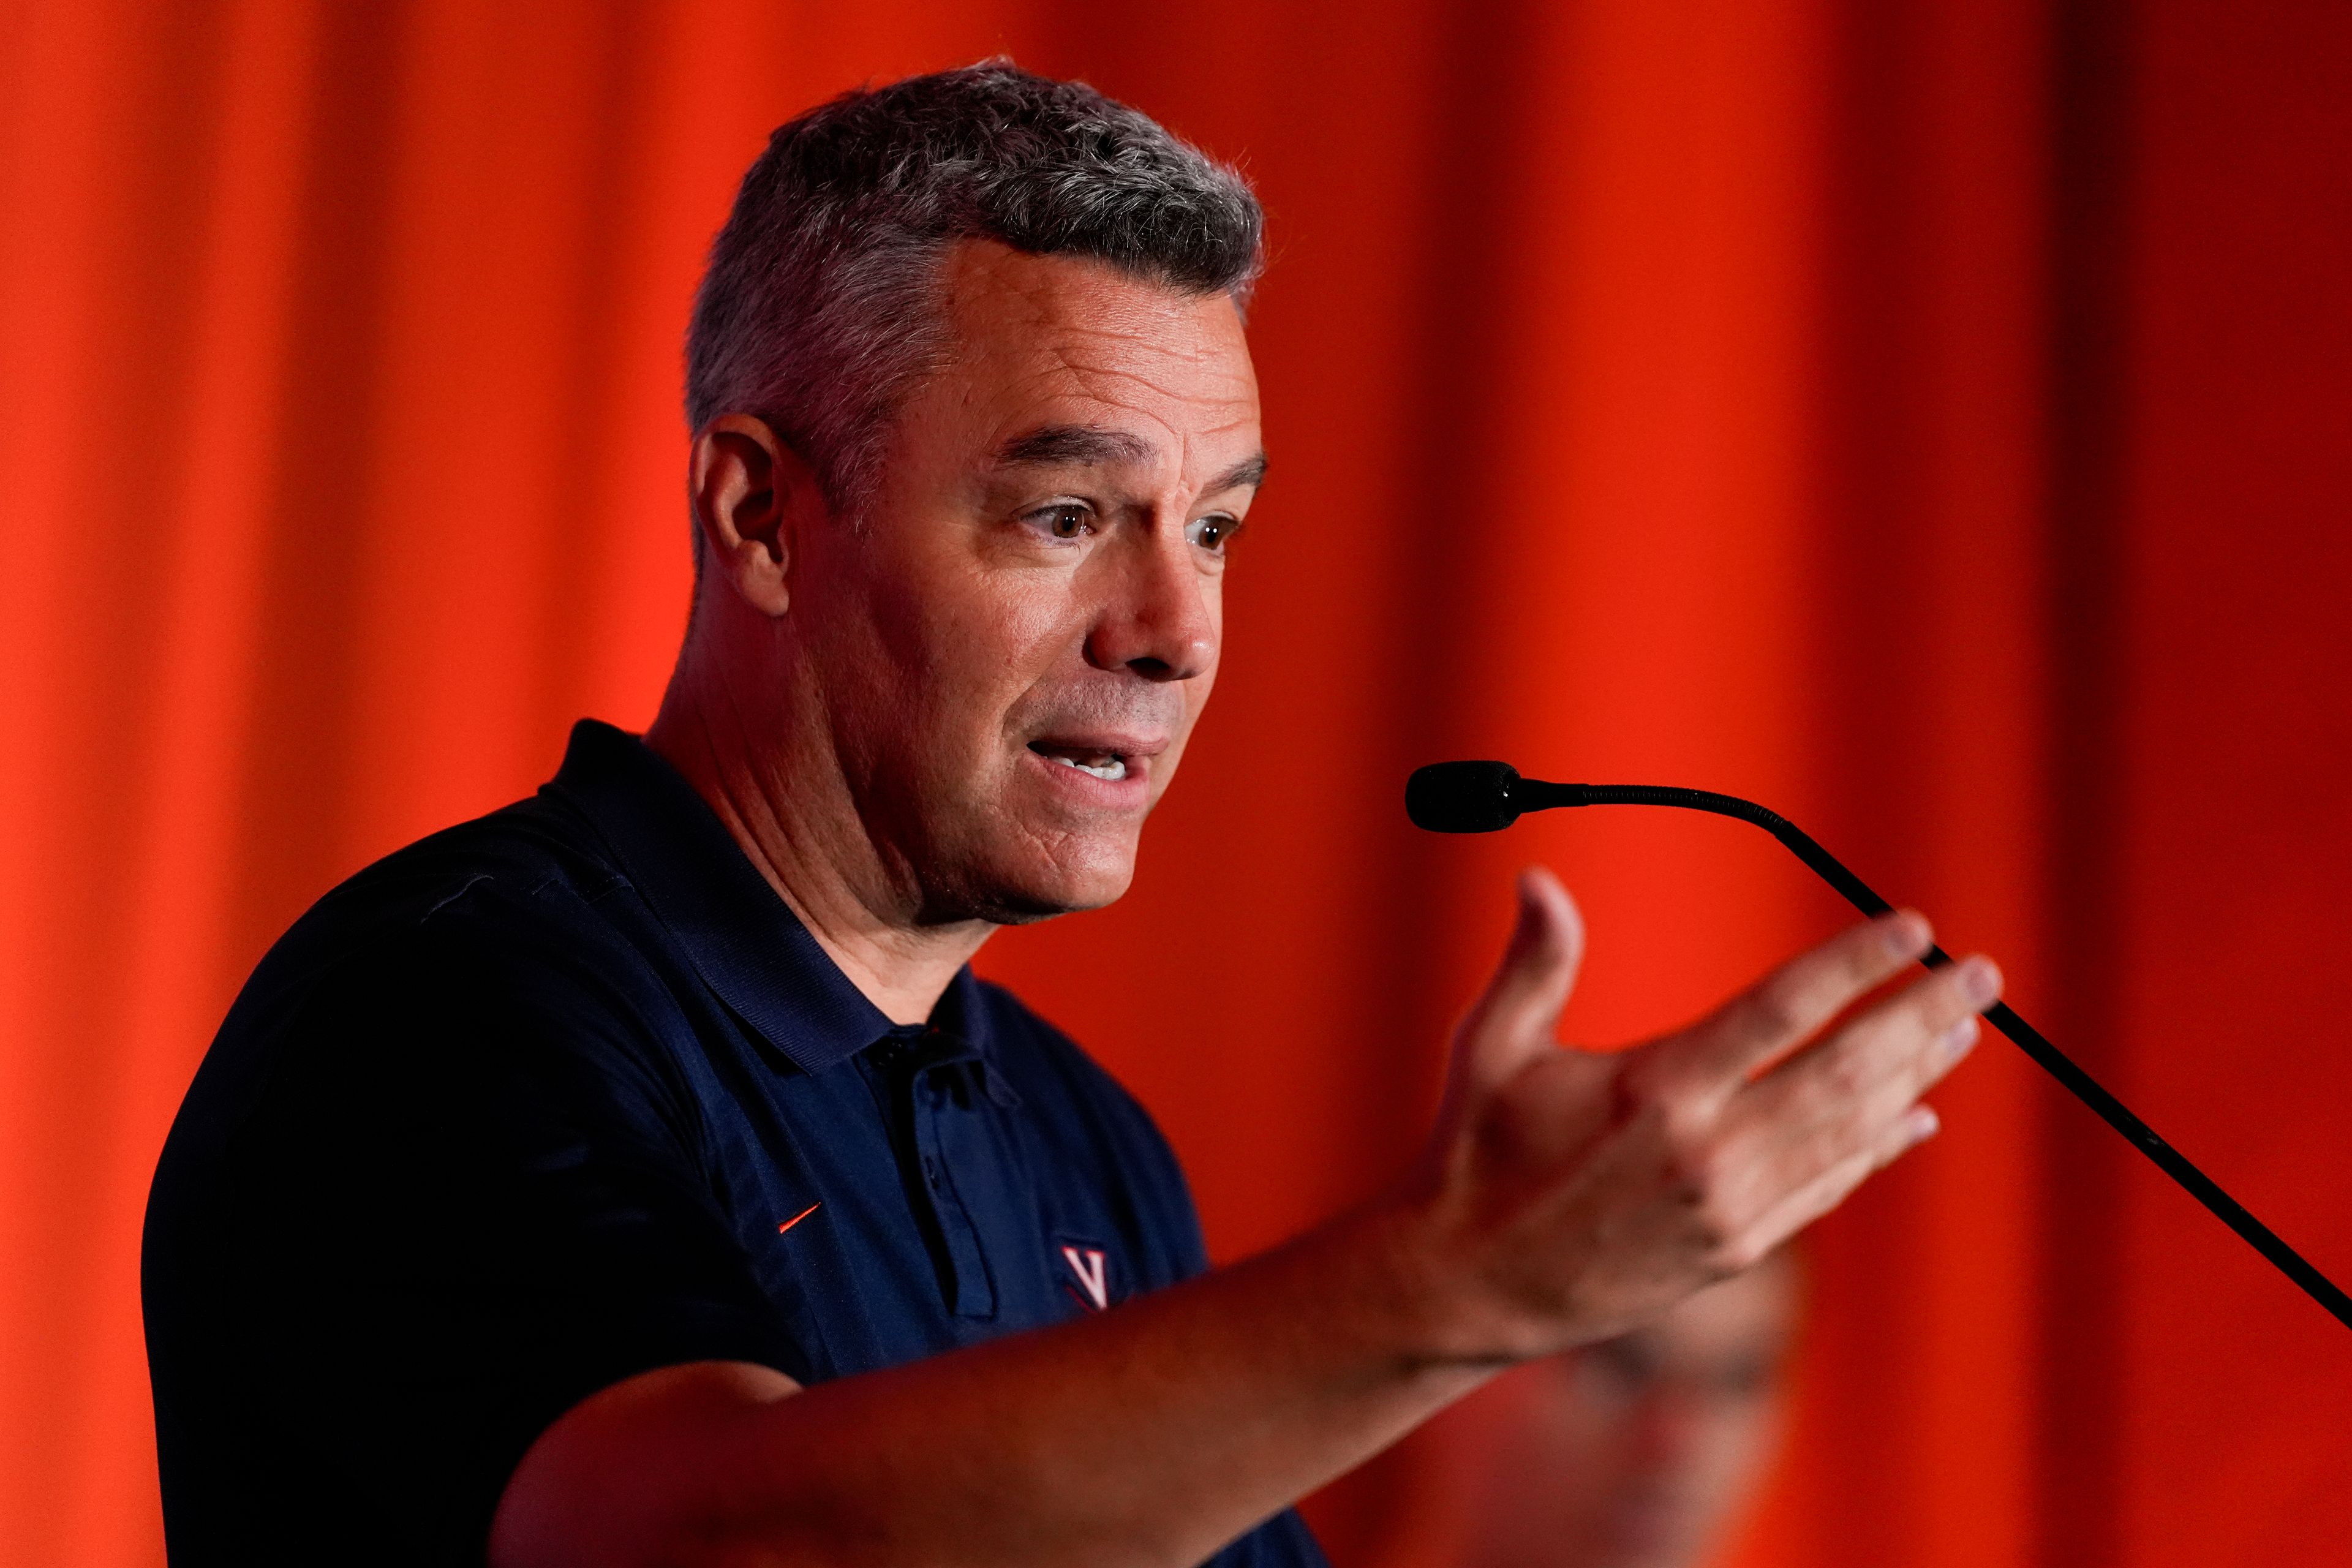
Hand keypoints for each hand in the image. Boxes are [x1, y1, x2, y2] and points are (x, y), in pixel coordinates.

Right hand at [1400, 867, 1998, 1362]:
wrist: (1470, 1286)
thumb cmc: (1477, 1155)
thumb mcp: (1493, 1048)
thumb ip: (1535, 962)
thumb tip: (1539, 878)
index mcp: (1655, 1089)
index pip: (1783, 1010)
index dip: (1855, 965)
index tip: (1911, 930)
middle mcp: (1708, 1150)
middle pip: (1845, 1070)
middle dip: (1921, 1016)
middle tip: (1979, 976)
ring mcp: (1731, 1207)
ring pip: (1850, 1130)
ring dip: (1915, 1075)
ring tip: (1962, 1030)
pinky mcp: (1735, 1249)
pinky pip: (1829, 1188)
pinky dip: (1879, 1147)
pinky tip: (1915, 1116)